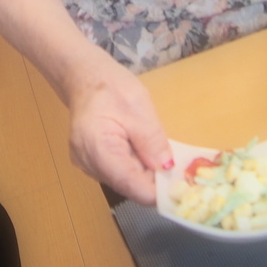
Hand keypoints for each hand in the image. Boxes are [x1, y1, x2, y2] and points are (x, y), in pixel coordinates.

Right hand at [62, 51, 172, 203]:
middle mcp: (89, 165)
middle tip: (174, 161)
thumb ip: (153, 141)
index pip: (133, 187)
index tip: (182, 182)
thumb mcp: (139, 107)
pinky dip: (134, 165)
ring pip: (126, 182)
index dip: (159, 190)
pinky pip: (119, 173)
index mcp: (97, 149)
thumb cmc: (110, 86)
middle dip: (153, 178)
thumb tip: (168, 169)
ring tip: (152, 146)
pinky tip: (138, 146)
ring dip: (144, 170)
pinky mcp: (91, 164)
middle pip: (129, 187)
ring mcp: (88, 166)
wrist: (84, 76)